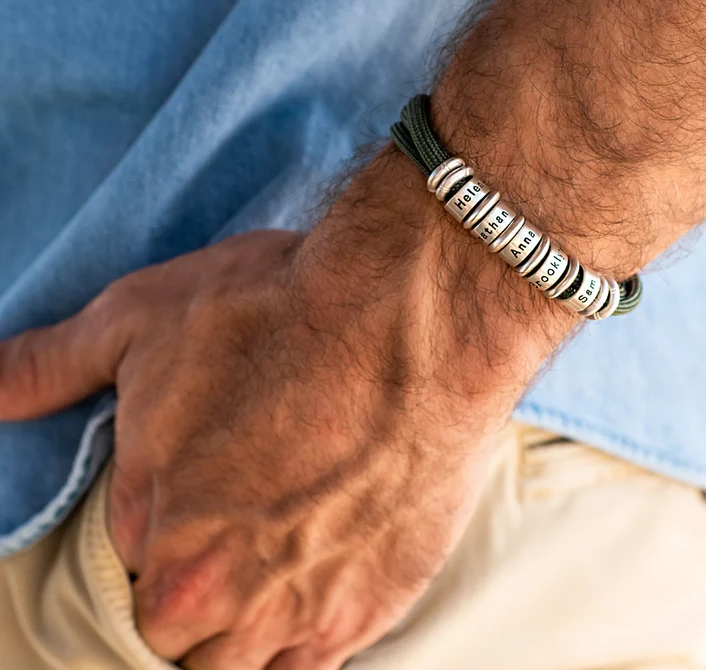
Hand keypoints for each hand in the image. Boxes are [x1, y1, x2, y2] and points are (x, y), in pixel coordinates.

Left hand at [0, 225, 513, 668]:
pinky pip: (309, 663)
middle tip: (239, 515)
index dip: (163, 521)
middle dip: (194, 579)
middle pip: (179, 624)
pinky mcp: (370, 607)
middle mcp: (220, 592)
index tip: (198, 486)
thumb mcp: (143, 318)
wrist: (410, 320)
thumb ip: (52, 366)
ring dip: (244, 617)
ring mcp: (300, 609)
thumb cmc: (278, 312)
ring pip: (238, 658)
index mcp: (155, 529)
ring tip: (274, 549)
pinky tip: (314, 578)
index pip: (131, 564)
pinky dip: (300, 635)